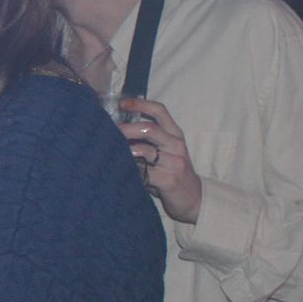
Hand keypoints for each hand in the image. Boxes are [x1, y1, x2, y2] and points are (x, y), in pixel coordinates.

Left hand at [119, 97, 202, 223]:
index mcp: (175, 134)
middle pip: (150, 129)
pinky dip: (130, 169)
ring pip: (145, 150)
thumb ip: (149, 140)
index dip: (140, 104)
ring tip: (110, 150)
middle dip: (127, 128)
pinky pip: (144, 171)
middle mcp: (176, 145)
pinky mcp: (169, 180)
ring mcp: (174, 163)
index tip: (122, 102)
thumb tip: (117, 129)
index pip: (160, 111)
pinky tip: (120, 169)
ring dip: (125, 150)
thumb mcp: (167, 151)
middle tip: (109, 131)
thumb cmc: (172, 172)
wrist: (193, 198)